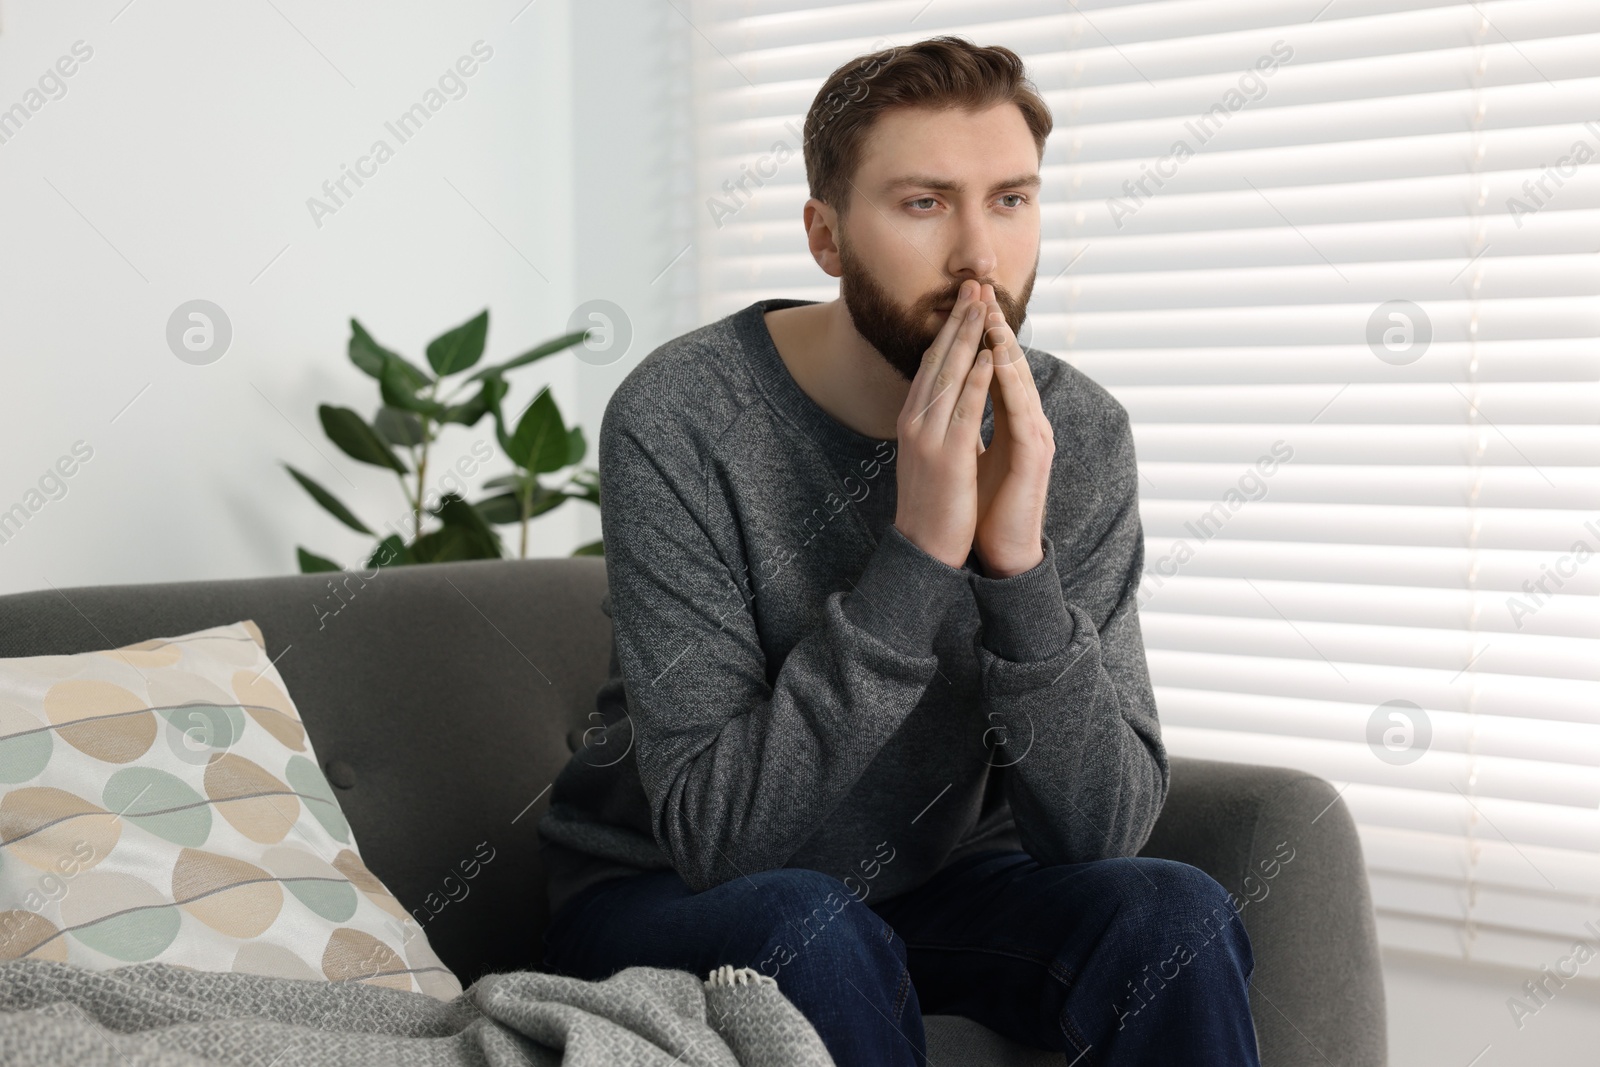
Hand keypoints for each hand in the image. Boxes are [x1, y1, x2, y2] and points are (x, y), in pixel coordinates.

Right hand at [891, 279, 995, 568]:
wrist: (923, 549)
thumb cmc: (934, 504)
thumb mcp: (931, 454)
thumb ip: (939, 423)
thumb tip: (951, 397)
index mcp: (912, 420)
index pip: (931, 363)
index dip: (949, 330)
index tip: (965, 302)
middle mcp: (915, 422)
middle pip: (938, 360)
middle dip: (959, 321)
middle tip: (974, 286)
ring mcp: (928, 438)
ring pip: (950, 376)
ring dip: (969, 338)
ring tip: (985, 307)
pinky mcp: (948, 456)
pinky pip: (964, 410)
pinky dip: (977, 380)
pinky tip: (990, 356)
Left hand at [972, 283, 1052, 577]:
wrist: (1002, 551)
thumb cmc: (986, 505)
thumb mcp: (973, 454)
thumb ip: (971, 424)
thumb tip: (953, 399)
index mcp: (1012, 421)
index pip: (997, 368)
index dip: (983, 336)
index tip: (966, 303)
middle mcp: (1028, 423)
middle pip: (1012, 365)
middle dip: (996, 327)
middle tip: (981, 289)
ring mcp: (1036, 437)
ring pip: (1021, 381)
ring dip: (1006, 345)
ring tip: (992, 312)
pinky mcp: (1034, 456)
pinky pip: (1022, 412)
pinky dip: (1010, 385)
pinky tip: (1000, 362)